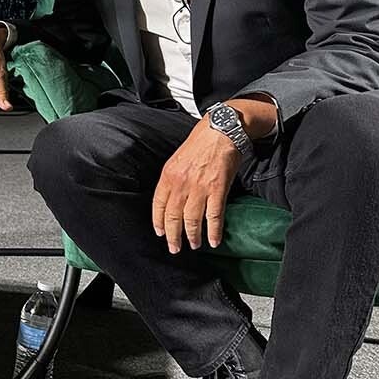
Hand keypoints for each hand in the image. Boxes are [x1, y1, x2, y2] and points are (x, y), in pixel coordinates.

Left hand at [151, 120, 242, 253]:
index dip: (158, 222)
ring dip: (192, 236)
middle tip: (175, 248)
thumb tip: (170, 199)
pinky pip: (214, 216)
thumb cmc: (200, 143)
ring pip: (192, 220)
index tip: (160, 233)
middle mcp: (181, 183)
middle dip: (173, 236)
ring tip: (193, 245)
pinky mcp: (217, 189)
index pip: (158, 204)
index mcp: (168, 175)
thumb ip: (172, 179)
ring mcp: (199, 187)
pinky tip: (214, 240)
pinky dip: (214, 231)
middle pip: (173, 216)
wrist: (220, 131)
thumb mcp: (177, 159)